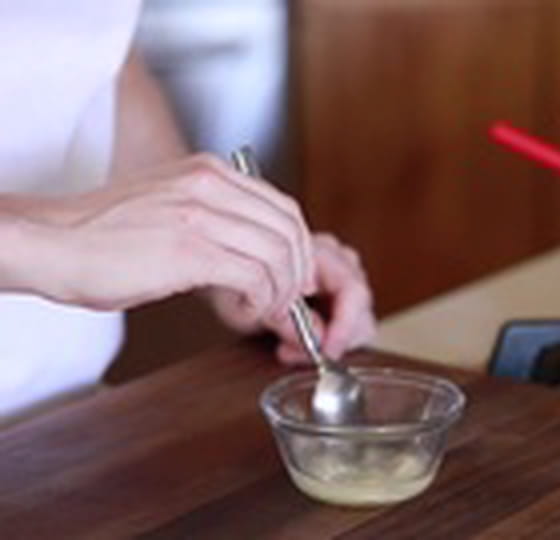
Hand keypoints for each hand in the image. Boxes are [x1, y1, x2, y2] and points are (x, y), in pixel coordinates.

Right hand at [4, 154, 313, 328]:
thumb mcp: (169, 205)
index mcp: (208, 172)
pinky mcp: (191, 250)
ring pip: (278, 254)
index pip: (282, 206)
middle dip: (298, 270)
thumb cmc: (100, 235)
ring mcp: (202, 215)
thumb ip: (214, 214)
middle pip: (289, 228)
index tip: (295, 273)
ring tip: (264, 308)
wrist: (49, 242)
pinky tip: (242, 309)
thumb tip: (255, 248)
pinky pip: (255, 277)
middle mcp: (210, 185)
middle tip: (288, 298)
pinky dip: (260, 300)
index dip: (299, 246)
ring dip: (280, 290)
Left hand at [210, 232, 376, 361]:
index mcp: (319, 251)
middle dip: (335, 337)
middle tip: (300, 353)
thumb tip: (318, 338)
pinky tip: (300, 342)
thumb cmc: (233, 285)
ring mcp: (344, 275)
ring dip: (331, 340)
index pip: (352, 290)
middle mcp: (338, 258)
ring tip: (292, 348)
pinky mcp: (342, 295)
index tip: (327, 351)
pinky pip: (353, 323)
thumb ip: (287, 323)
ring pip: (361, 317)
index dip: (344, 326)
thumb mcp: (249, 309)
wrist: (226, 277)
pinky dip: (331, 339)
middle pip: (361, 305)